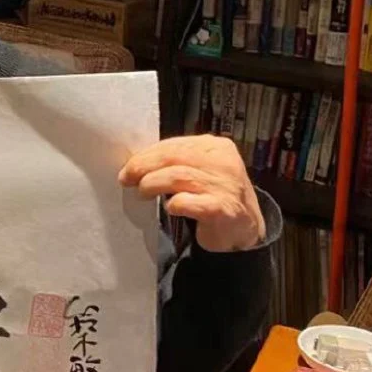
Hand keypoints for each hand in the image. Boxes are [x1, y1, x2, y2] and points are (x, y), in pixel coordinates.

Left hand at [119, 134, 264, 252]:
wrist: (245, 227)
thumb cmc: (215, 195)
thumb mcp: (202, 170)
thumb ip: (178, 162)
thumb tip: (138, 162)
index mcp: (217, 146)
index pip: (175, 144)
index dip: (147, 154)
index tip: (129, 165)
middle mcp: (223, 162)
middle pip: (173, 157)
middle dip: (144, 166)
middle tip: (127, 178)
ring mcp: (224, 185)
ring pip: (177, 177)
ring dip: (152, 184)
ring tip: (142, 193)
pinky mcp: (221, 209)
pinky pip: (187, 202)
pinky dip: (174, 204)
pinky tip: (170, 208)